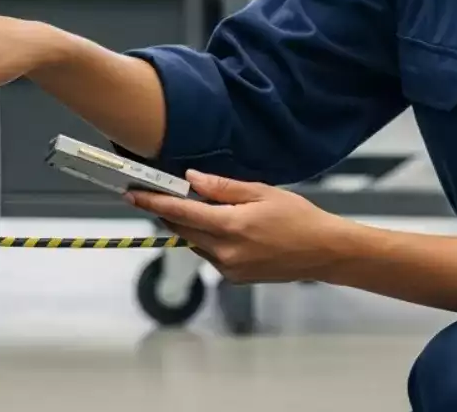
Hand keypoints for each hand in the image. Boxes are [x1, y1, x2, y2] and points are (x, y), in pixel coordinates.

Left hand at [128, 171, 351, 284]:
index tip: (133, 194)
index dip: (154, 202)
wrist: (323, 252)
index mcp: (231, 227)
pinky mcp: (234, 277)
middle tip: (159, 193)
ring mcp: (228, 269)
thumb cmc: (298, 217)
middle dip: (169, 212)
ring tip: (203, 207)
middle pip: (182, 230)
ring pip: (195, 243)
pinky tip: (224, 226)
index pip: (181, 213)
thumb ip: (223, 188)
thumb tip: (191, 179)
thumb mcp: (262, 192)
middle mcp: (225, 252)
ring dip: (190, 225)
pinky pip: (210, 254)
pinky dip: (208, 238)